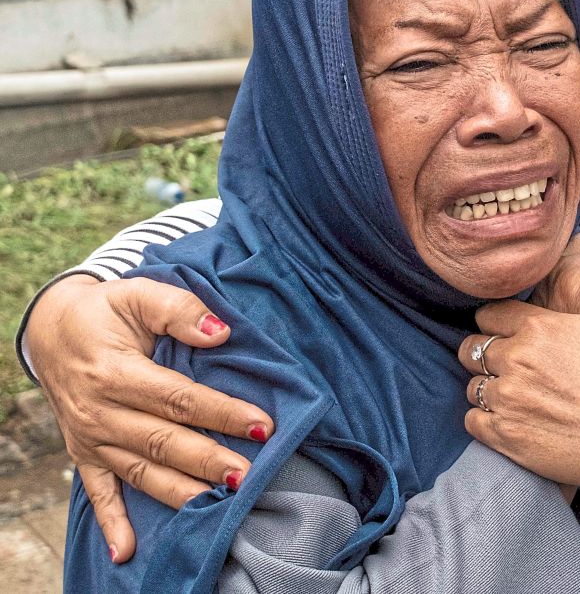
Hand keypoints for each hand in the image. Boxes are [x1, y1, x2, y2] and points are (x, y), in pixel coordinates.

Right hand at [26, 276, 273, 561]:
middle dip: (208, 460)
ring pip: (141, 472)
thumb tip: (221, 332)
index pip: (177, 397)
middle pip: (162, 441)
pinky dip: (112, 523)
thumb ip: (179, 308)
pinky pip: (98, 493)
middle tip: (249, 474)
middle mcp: (100, 411)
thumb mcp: (138, 294)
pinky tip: (127, 552)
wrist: (52, 330)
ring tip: (222, 503)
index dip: (220, 411)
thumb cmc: (106, 311)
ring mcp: (91, 437)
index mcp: (115, 371)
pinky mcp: (85, 454)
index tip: (261, 424)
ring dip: (181, 491)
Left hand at [458, 297, 579, 592]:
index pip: (490, 315)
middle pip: (472, 349)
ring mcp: (508, 399)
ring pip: (473, 386)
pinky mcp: (506, 436)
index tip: (506, 334)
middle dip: (487, 356)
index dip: (497, 323)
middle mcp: (517, 358)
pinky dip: (486, 421)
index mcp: (541, 326)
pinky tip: (509, 422)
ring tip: (512, 399)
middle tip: (508, 367)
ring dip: (488, 390)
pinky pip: (473, 421)